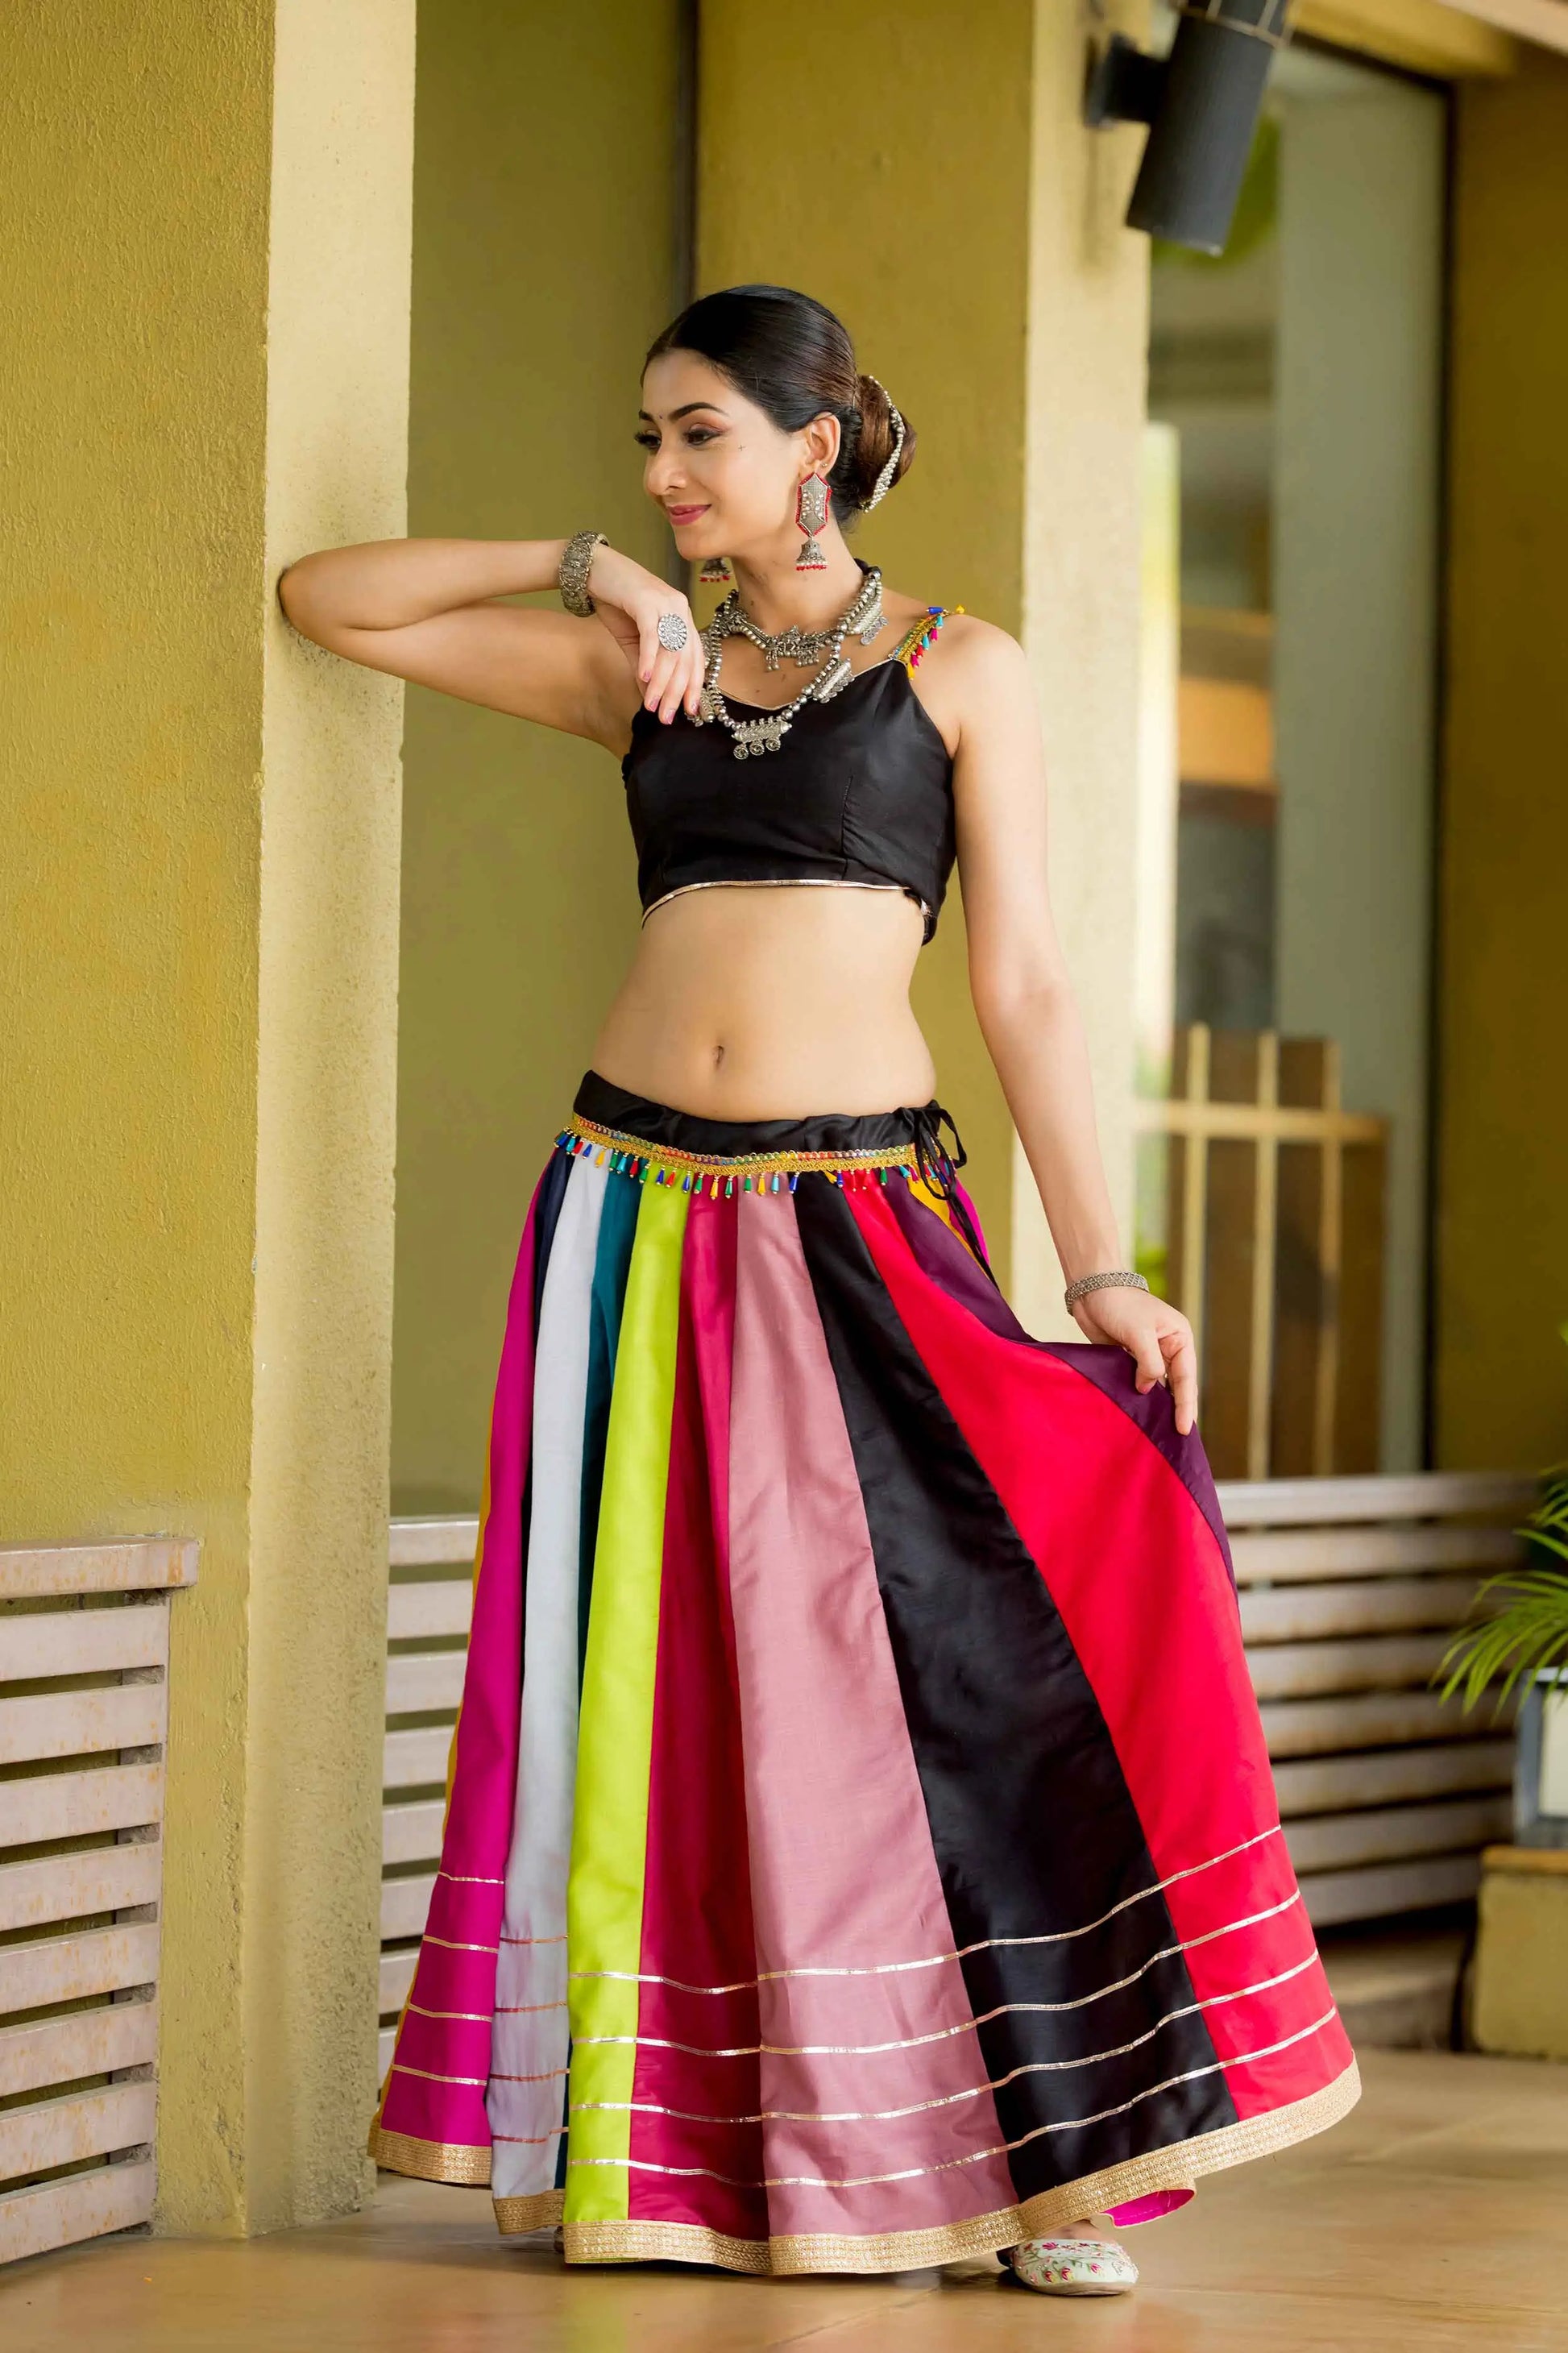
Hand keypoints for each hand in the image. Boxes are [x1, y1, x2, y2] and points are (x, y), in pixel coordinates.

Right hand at [583, 545, 704, 724]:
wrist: (593, 569)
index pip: (695, 657)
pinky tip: (642, 677)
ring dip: (661, 682)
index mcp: (682, 617)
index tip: (689, 713)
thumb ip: (644, 669)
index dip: (694, 686)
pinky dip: (648, 658)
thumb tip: (651, 699)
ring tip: (653, 706)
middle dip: (676, 692)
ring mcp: (665, 602)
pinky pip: (652, 634)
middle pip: (685, 658)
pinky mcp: (645, 599)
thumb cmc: (615, 603)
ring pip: (671, 650)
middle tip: (667, 718)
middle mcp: (680, 609)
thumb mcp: (633, 642)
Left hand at [1070, 1285, 1197, 1435]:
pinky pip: (1138, 1382)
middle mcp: (1168, 1347)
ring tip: (1160, 1432)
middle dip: (1177, 1410)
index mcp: (1179, 1338)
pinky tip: (1139, 1414)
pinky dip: (1139, 1397)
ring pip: (1158, 1386)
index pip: (1186, 1378)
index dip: (1185, 1405)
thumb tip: (1147, 1388)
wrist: (1091, 1289)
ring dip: (1158, 1405)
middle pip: (1176, 1386)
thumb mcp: (1139, 1332)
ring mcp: (1148, 1354)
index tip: (1183, 1429)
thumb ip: (1149, 1363)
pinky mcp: (1128, 1358)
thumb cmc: (1119, 1304)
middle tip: (1177, 1439)